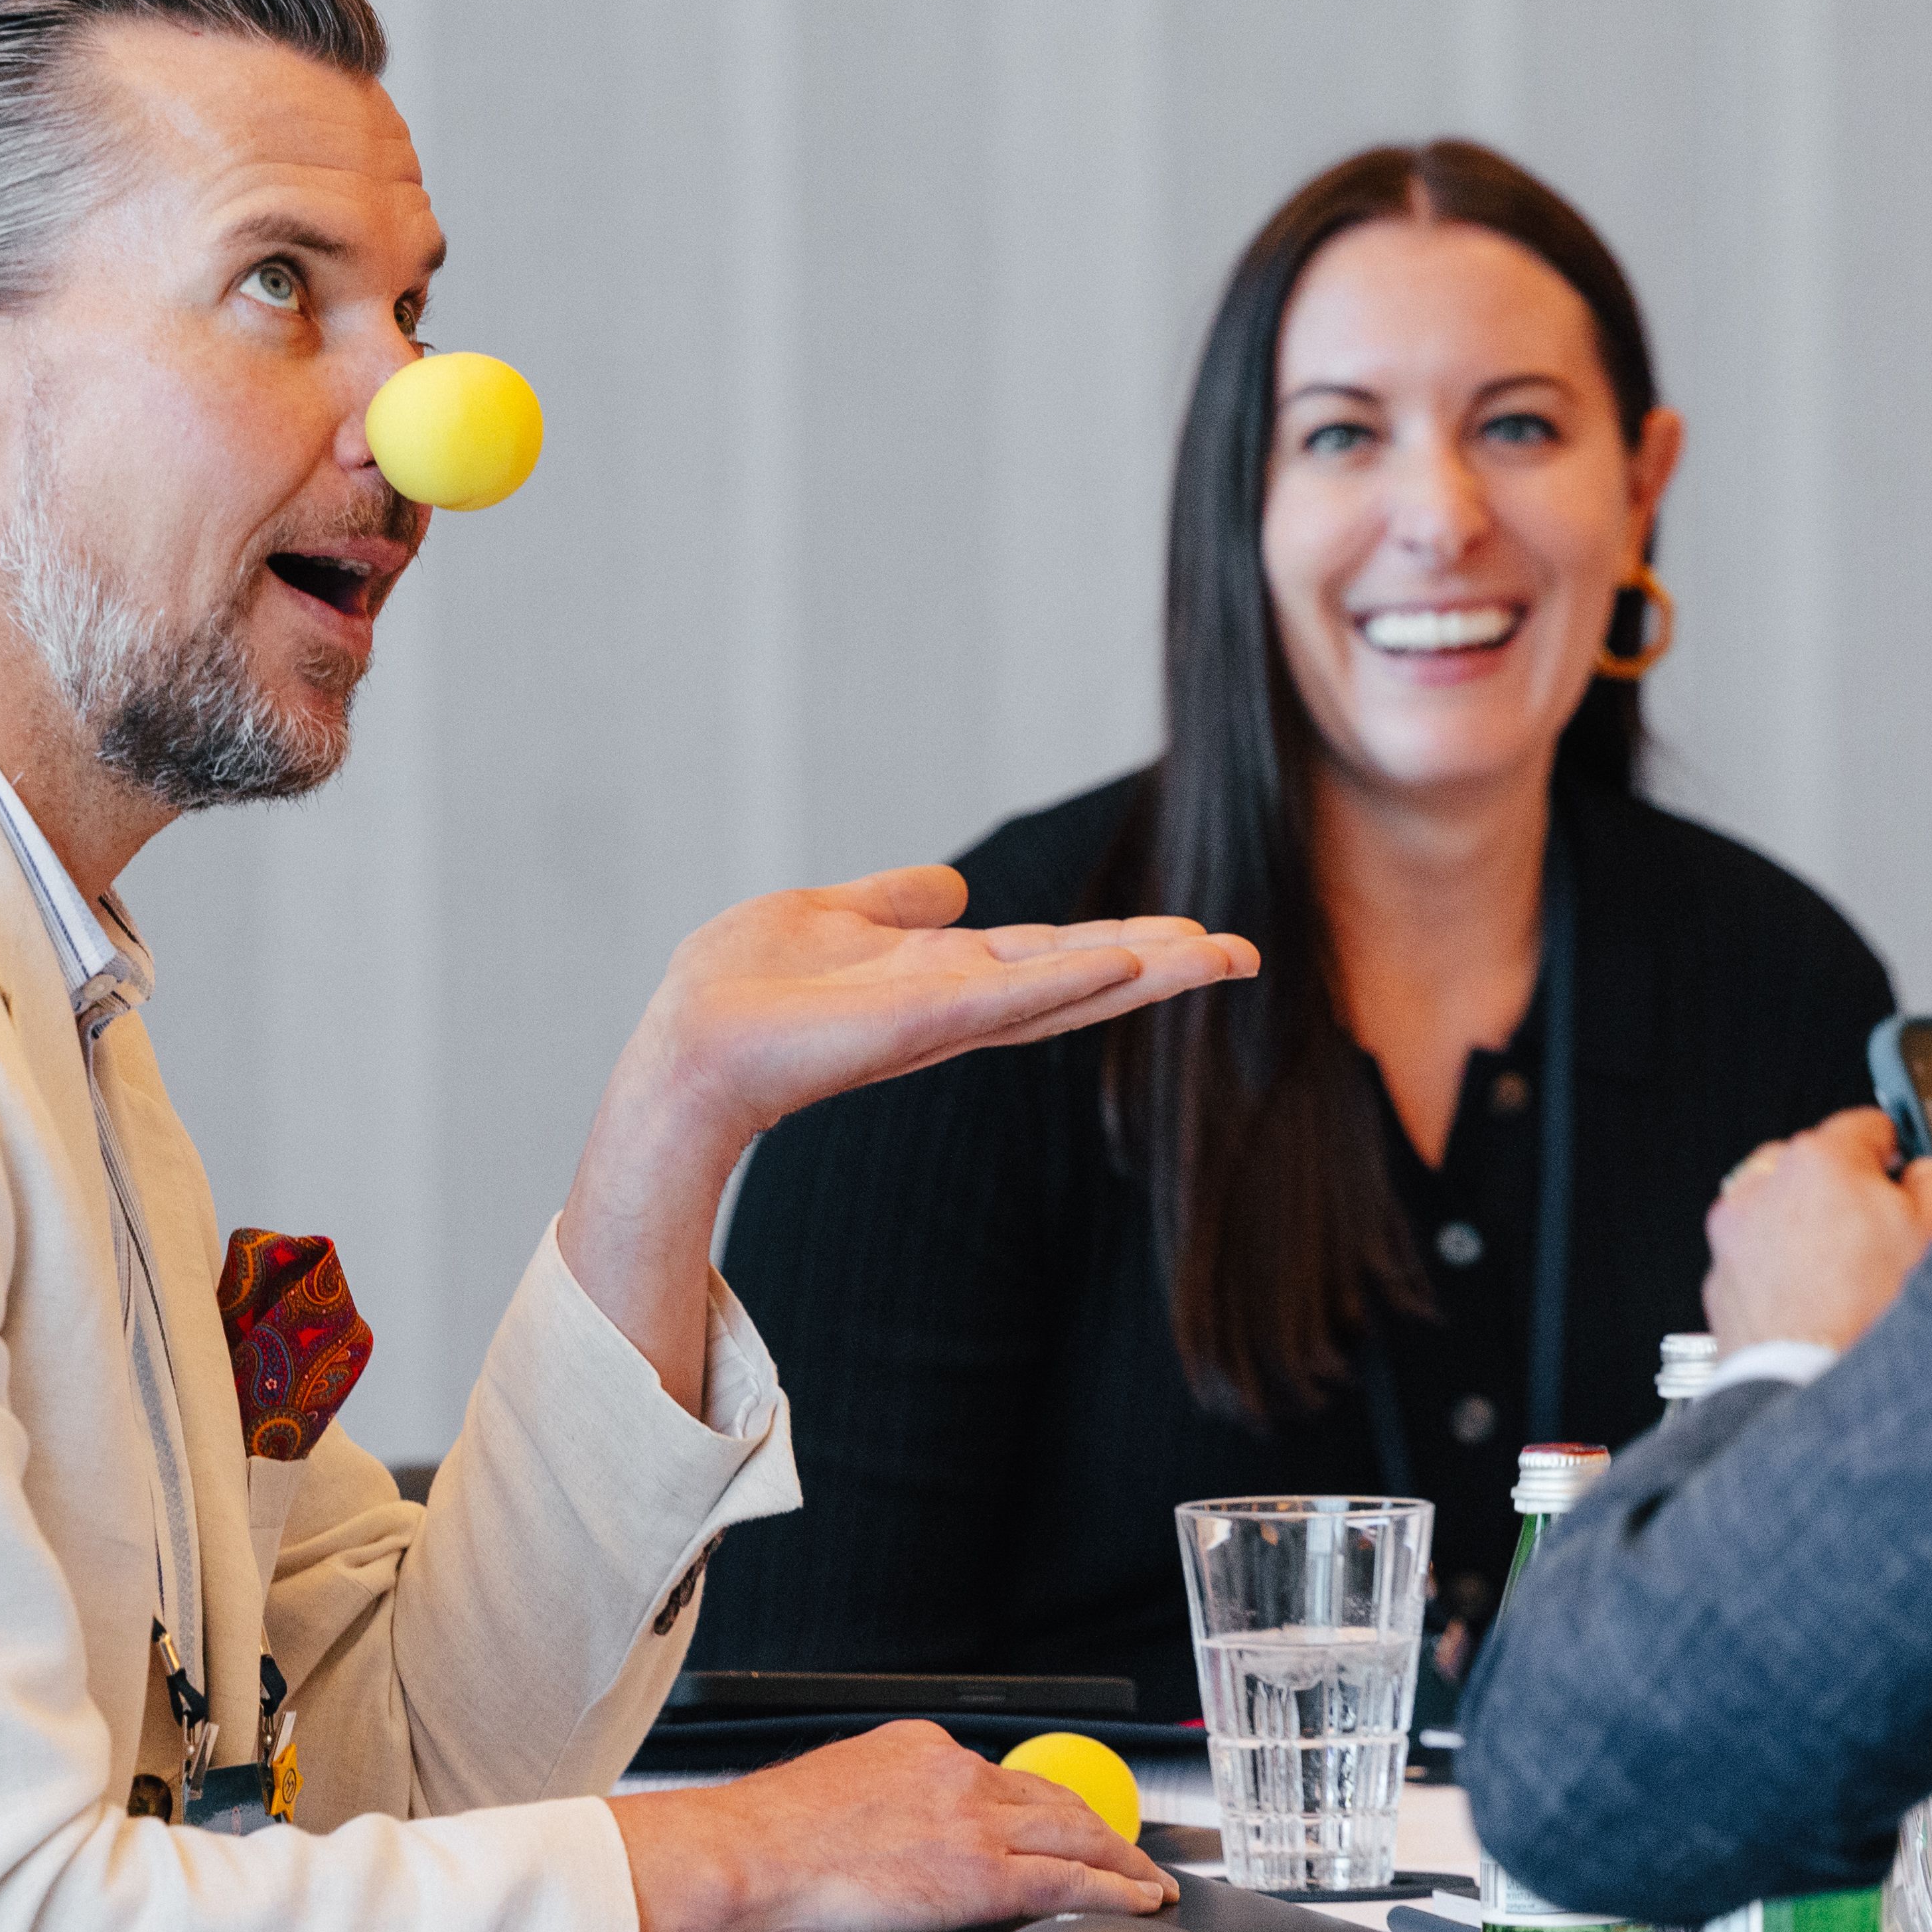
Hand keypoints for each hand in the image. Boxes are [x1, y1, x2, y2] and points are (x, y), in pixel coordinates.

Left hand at [561, 869, 1254, 1409]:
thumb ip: (894, 905)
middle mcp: (958, 1002)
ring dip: (1143, 972)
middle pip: (1080, 978)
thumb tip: (951, 885)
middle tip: (1246, 954)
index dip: (1121, 944)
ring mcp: (945, 1013)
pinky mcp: (920, 1019)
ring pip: (1065, 986)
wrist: (685, 1047)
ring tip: (1221, 954)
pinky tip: (1126, 960)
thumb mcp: (828, 918)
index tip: (1193, 935)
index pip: (1050, 957)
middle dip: (1162, 967)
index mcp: (942, 977)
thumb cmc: (737, 992)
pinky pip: (1007, 995)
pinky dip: (1067, 977)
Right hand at [611, 1721, 1172, 1931]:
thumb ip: (886, 1800)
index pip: (1001, 1777)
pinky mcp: (981, 1872)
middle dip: (1098, 1829)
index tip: (1064, 1822)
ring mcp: (973, 1820)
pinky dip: (1113, 1890)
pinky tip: (1137, 1901)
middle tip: (1128, 1852)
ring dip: (1121, 1860)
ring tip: (1146, 1882)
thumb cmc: (768, 1837)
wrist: (747, 1854)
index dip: (1044, 1805)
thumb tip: (899, 1833)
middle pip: (1052, 1800)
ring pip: (1075, 1835)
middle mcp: (955, 1772)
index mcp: (918, 1747)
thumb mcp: (837, 1790)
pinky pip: (1068, 1881)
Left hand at [1702, 1107, 1931, 1352]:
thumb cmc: (1874, 1316)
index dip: (1894, 1152)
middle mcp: (1763, 1188)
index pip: (1864, 1126)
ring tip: (1846, 1275)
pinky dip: (1782, 1272)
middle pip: (1814, 1168)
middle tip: (1880, 1235)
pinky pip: (1758, 1261)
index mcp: (1819, 1161)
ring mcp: (1734, 1238)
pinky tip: (1817, 1303)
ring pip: (1780, 1213)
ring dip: (1808, 1230)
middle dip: (1846, 1193)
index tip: (1901, 1170)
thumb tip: (1924, 1174)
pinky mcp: (1720, 1283)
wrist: (1817, 1389)